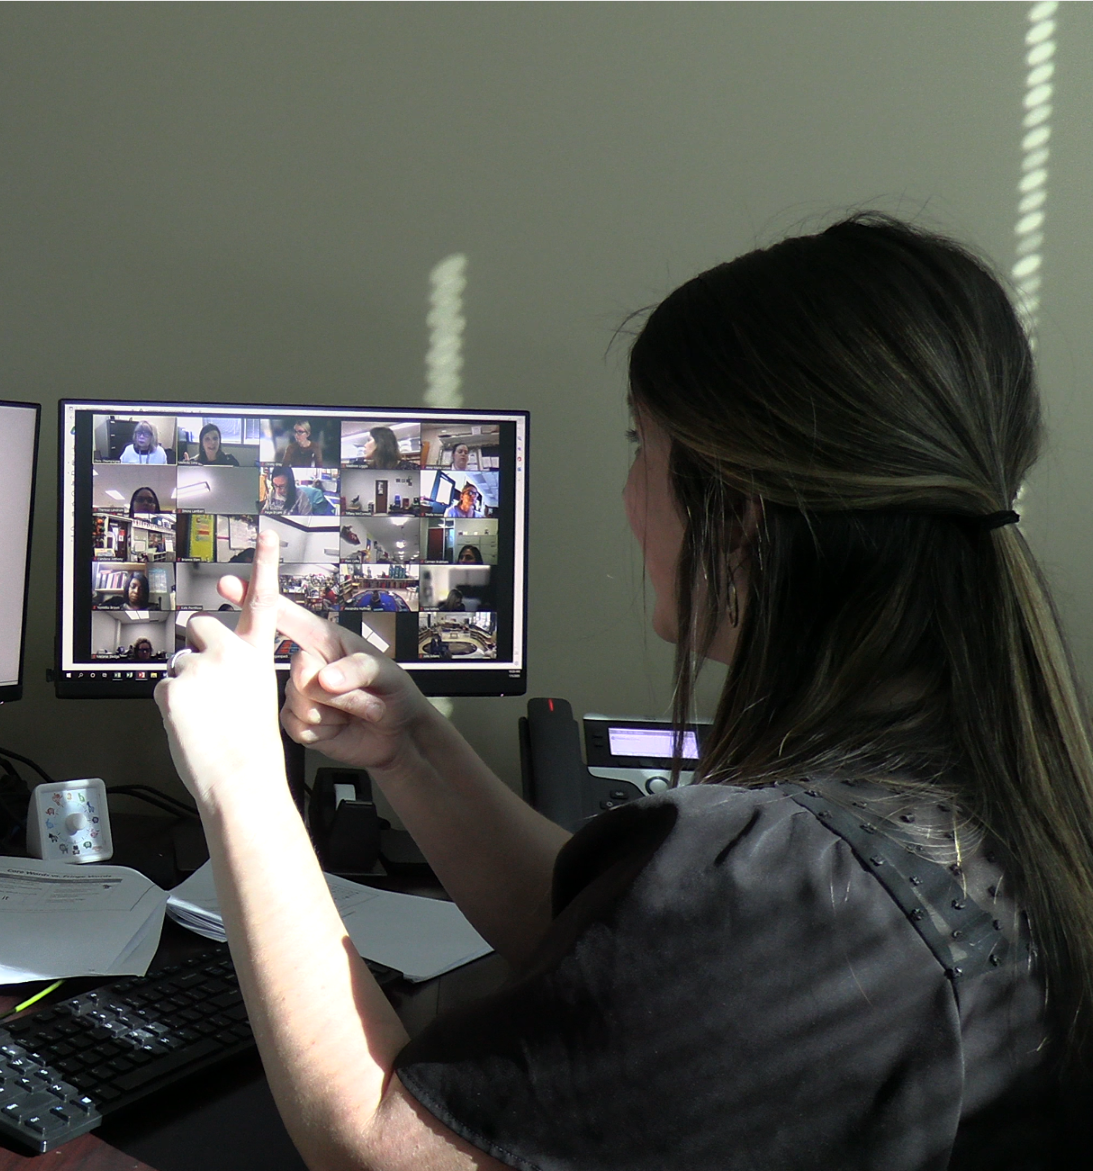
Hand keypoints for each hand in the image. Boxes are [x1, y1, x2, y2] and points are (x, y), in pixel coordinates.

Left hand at [154, 531, 284, 804]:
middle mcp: (230, 653)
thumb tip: (206, 663)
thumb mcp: (257, 697)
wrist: (241, 779)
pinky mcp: (172, 687)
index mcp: (257, 656)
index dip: (266, 564)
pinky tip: (190, 725)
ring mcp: (200, 668)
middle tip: (205, 679)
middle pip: (199, 625)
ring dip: (183, 686)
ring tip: (203, 718)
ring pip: (177, 664)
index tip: (268, 534)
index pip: (265, 600)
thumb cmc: (252, 748)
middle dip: (195, 645)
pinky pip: (161, 689)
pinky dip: (170, 708)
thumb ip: (237, 670)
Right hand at [216, 559, 434, 778]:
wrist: (397, 737)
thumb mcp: (385, 673)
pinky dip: (323, 731)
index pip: (287, 617)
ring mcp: (302, 694)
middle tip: (355, 692)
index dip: (256, 600)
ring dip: (332, 712)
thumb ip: (356, 670)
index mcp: (325, 640)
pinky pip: (297, 727)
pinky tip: (338, 726)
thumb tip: (324, 679)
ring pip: (297, 702)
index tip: (228, 586)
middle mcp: (310, 664)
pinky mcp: (300, 722)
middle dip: (329, 688)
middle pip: (297, 670)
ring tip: (352, 710)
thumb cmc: (394, 693)